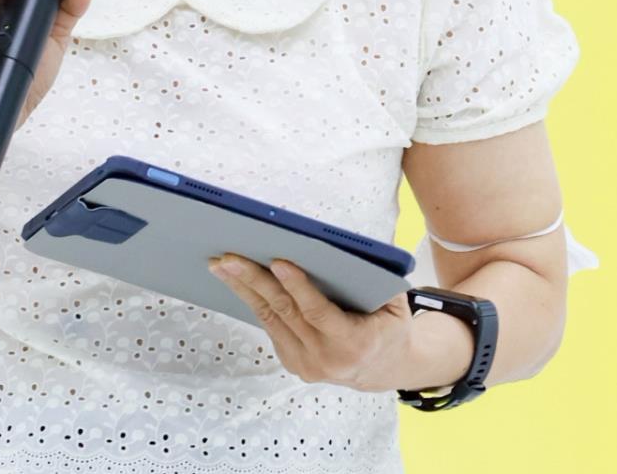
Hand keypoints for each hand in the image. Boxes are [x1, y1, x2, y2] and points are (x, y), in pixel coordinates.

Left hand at [207, 254, 419, 392]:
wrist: (382, 368)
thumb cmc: (388, 327)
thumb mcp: (395, 304)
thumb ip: (378, 280)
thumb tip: (347, 247)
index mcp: (353, 343)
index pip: (318, 312)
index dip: (297, 287)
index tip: (278, 262)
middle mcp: (325, 359)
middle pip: (284, 312)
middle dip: (254, 281)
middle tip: (229, 257)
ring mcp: (305, 364)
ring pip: (269, 318)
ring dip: (243, 289)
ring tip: (221, 265)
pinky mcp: (293, 363)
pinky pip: (271, 326)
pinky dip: (253, 301)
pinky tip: (237, 280)